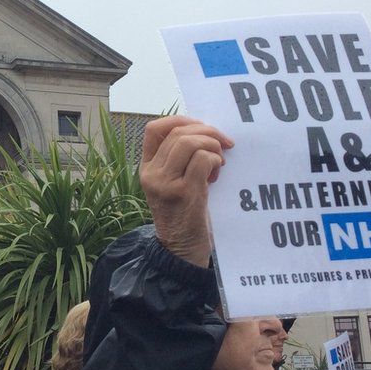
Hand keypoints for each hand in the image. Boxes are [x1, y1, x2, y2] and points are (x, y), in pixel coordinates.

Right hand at [140, 116, 232, 266]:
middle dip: (207, 131)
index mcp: (146, 168)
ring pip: (189, 143)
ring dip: (212, 146)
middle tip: (224, 143)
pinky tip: (218, 174)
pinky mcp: (183, 193)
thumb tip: (205, 131)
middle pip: (177, 133)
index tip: (202, 127)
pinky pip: (203, 160)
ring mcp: (165, 184)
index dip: (180, 120)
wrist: (182, 249)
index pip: (154, 128)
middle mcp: (151, 174)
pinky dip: (216, 161)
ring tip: (220, 161)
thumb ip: (180, 160)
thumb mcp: (173, 183)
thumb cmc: (185, 214)